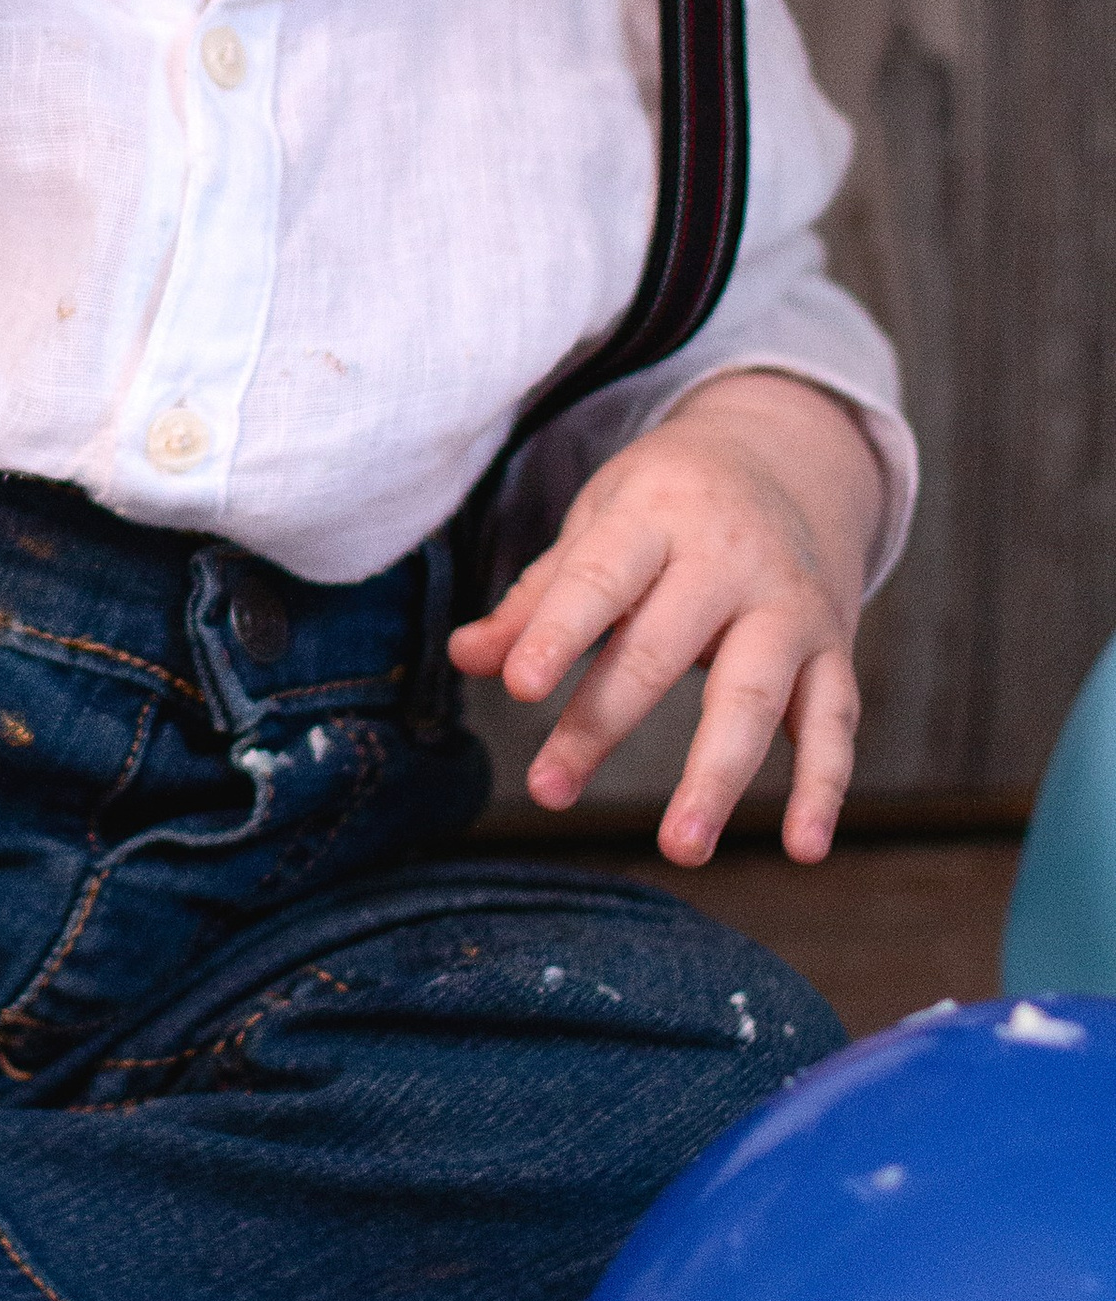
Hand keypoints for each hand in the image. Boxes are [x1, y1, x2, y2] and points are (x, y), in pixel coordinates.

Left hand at [448, 372, 883, 866]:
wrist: (792, 452)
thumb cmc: (670, 500)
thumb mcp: (599, 522)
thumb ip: (538, 597)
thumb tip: (465, 658)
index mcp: (657, 515)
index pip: (600, 578)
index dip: (559, 632)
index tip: (520, 687)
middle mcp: (730, 559)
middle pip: (663, 648)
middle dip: (603, 723)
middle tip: (548, 791)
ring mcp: (788, 606)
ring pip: (754, 693)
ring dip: (716, 775)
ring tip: (681, 847)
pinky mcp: (833, 647)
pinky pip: (834, 721)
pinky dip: (823, 786)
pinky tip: (803, 847)